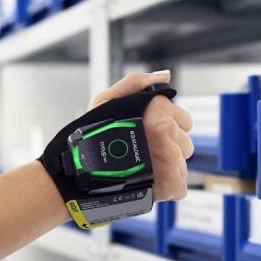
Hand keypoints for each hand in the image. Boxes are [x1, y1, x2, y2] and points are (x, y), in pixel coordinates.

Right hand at [88, 71, 192, 200]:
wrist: (75, 176)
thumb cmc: (89, 138)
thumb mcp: (106, 101)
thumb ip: (136, 83)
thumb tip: (165, 76)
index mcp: (156, 112)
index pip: (183, 119)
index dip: (166, 126)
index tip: (147, 133)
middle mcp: (166, 133)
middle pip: (185, 140)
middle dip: (169, 145)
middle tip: (143, 151)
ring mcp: (170, 159)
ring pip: (182, 161)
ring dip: (167, 165)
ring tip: (143, 167)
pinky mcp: (170, 184)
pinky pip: (180, 183)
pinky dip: (167, 184)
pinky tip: (148, 181)